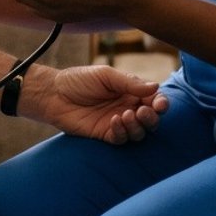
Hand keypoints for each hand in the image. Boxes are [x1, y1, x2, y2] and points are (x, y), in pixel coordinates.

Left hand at [27, 66, 167, 143]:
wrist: (54, 94)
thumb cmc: (79, 80)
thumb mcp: (105, 75)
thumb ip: (129, 83)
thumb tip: (155, 87)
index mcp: (131, 92)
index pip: (154, 100)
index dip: (161, 103)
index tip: (160, 104)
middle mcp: (128, 108)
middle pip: (151, 120)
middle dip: (152, 118)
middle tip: (142, 111)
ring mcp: (117, 123)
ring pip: (139, 132)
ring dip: (137, 126)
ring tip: (125, 115)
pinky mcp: (105, 135)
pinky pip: (122, 139)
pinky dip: (122, 132)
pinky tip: (114, 121)